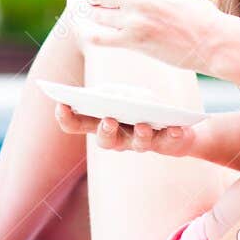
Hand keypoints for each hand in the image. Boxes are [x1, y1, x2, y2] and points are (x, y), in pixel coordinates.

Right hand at [54, 102, 197, 155]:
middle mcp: (119, 137)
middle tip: (108, 120)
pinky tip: (175, 128)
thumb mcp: (127, 95)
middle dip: (106, 131)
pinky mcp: (168, 144)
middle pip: (105, 141)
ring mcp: (143, 143)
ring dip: (139, 135)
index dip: (66, 118)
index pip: (77, 125)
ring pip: (138, 144)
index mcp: (102, 122)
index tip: (61, 104)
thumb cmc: (143, 107)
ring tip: (142, 125)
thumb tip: (107, 97)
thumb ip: (114, 95)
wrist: (178, 123)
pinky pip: (170, 142)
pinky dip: (172, 135)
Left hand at [69, 0, 226, 71]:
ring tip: (97, 17)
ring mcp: (134, 19)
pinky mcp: (134, 41)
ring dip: (94, 16)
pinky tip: (90, 34)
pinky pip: (99, 38)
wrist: (213, 41)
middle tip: (93, 2)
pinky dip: (91, 35)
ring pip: (96, 14)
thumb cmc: (199, 16)